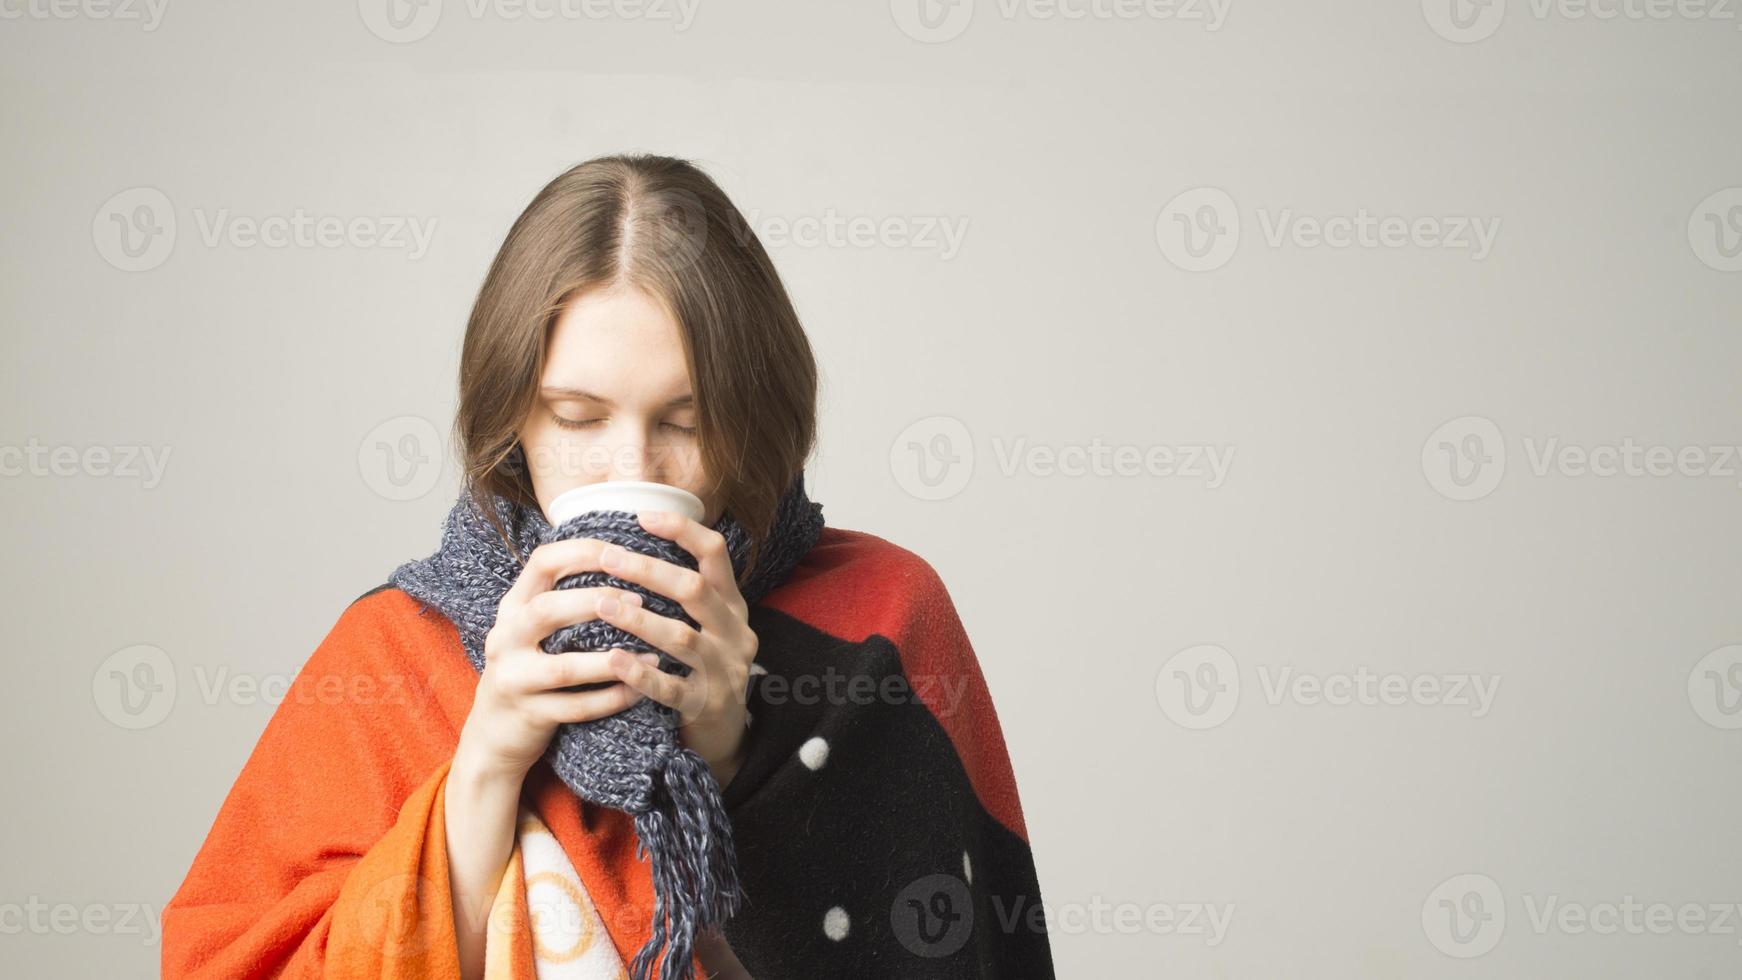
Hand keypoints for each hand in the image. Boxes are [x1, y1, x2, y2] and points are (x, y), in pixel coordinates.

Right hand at [455, 537, 661, 780]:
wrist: (495, 733)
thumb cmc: (530, 666)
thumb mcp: (532, 626)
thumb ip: (563, 594)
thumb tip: (622, 554)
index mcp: (513, 607)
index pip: (542, 563)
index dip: (583, 552)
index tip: (623, 552)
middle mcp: (506, 638)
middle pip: (547, 609)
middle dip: (596, 602)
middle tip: (641, 602)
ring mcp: (514, 679)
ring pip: (564, 667)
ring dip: (611, 660)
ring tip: (651, 654)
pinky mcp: (529, 715)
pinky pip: (576, 708)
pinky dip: (611, 699)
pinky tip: (640, 690)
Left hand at [592, 509, 756, 784]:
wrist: (726, 736)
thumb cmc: (702, 669)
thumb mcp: (707, 626)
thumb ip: (685, 591)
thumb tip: (634, 540)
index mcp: (732, 606)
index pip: (716, 554)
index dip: (682, 531)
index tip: (641, 517)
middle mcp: (735, 633)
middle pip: (694, 590)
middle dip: (648, 570)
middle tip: (606, 557)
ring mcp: (724, 671)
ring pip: (682, 638)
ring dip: (638, 619)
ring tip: (601, 605)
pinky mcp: (707, 706)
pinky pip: (672, 688)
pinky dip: (640, 672)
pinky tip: (611, 660)